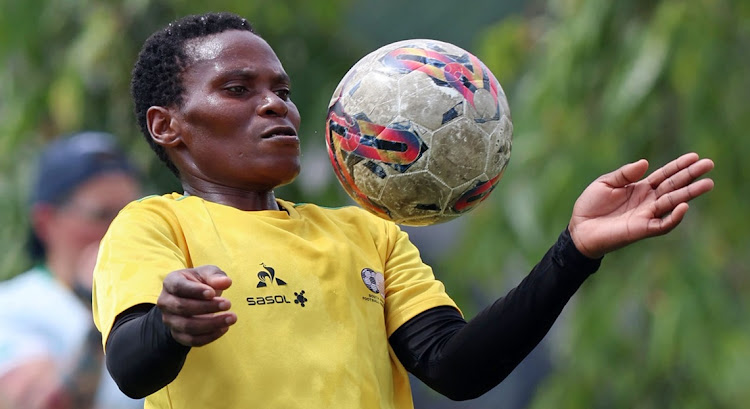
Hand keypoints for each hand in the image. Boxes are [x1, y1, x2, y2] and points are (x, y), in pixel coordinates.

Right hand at [157, 265, 236, 346]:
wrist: (193, 299)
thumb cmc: (200, 283)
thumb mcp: (207, 273)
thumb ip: (215, 276)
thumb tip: (226, 282)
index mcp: (170, 282)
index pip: (179, 287)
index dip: (195, 291)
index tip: (212, 293)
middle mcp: (166, 302)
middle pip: (182, 307)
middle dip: (207, 307)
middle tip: (228, 304)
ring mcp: (170, 320)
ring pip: (187, 326)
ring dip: (212, 323)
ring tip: (231, 318)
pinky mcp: (177, 335)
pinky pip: (192, 340)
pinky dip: (210, 336)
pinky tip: (224, 328)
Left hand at [568, 152, 713, 258]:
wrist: (579, 228)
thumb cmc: (590, 206)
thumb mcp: (605, 183)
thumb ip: (625, 174)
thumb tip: (646, 162)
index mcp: (640, 188)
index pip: (664, 175)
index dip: (679, 166)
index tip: (695, 156)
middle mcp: (647, 201)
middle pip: (674, 186)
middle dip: (691, 176)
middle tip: (710, 164)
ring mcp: (646, 215)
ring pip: (673, 203)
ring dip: (690, 194)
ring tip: (707, 183)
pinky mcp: (642, 229)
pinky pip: (662, 224)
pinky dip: (674, 217)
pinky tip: (684, 206)